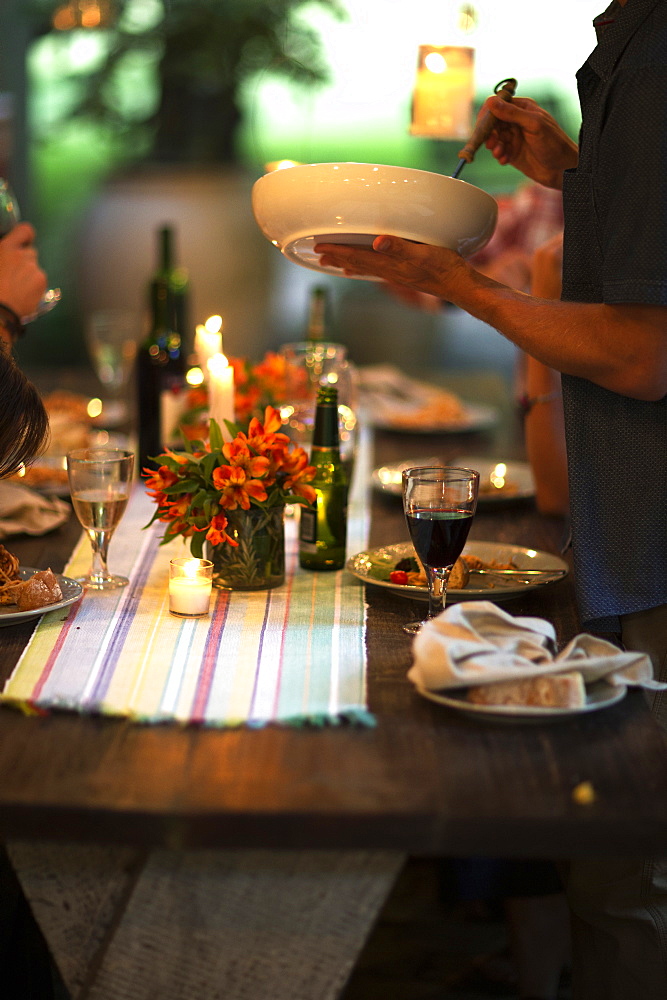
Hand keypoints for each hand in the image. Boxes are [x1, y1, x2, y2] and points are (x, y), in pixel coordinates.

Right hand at [0, 222, 47, 326]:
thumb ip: (2, 252)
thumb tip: (6, 252)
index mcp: (6, 248)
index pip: (25, 231)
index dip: (25, 235)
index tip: (21, 241)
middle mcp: (23, 255)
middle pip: (30, 252)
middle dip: (24, 259)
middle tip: (12, 273)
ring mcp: (34, 268)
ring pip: (34, 267)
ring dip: (28, 273)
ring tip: (15, 287)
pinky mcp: (41, 281)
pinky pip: (39, 279)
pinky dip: (33, 284)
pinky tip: (23, 293)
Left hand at [315, 237, 469, 301]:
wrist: (459, 285)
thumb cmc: (444, 268)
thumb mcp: (424, 253)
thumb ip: (400, 247)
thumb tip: (377, 242)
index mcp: (390, 264)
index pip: (357, 256)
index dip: (337, 250)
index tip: (319, 246)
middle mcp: (389, 271)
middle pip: (356, 263)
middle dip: (336, 257)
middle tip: (318, 252)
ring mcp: (396, 273)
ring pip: (364, 267)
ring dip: (347, 263)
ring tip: (332, 262)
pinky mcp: (404, 273)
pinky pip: (376, 269)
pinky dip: (363, 267)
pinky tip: (363, 267)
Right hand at [482, 95, 578, 189]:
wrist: (563, 169)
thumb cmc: (554, 144)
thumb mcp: (534, 124)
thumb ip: (512, 113)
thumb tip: (491, 101)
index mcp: (523, 109)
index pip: (498, 104)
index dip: (488, 114)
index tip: (483, 125)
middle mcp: (517, 121)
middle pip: (492, 122)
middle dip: (489, 133)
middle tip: (490, 142)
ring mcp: (514, 138)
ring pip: (493, 138)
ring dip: (493, 146)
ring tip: (500, 153)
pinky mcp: (512, 153)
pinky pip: (498, 152)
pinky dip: (499, 156)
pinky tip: (505, 160)